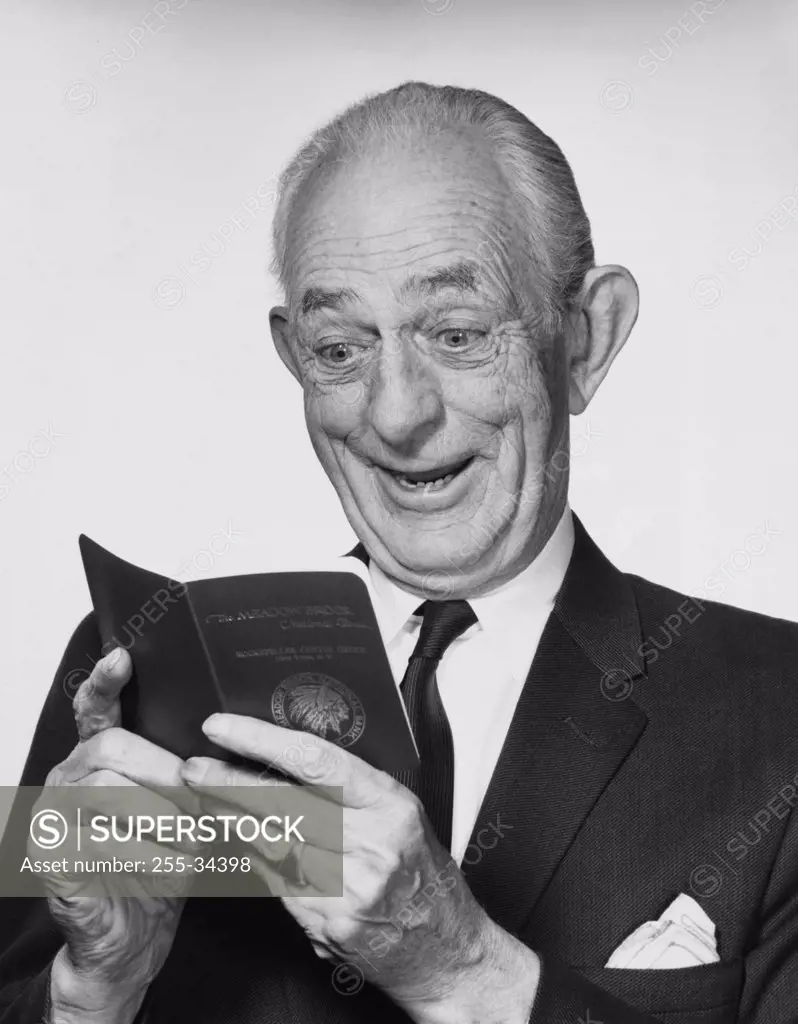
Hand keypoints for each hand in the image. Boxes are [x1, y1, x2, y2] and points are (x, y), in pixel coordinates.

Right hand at [39, 648, 195, 1023]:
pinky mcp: (50, 860)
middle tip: (201, 800)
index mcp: (101, 758)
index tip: (123, 656)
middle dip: (164, 771)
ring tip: (192, 840)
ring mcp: (54, 818)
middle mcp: (69, 777)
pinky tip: (170, 870)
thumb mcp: (186, 811)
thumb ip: (190, 773)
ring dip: (160, 815)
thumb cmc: (164, 865)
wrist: (133, 939)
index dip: (106, 682)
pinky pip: (98, 843)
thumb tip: (231, 740)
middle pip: (112, 748)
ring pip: (105, 791)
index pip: (96, 708)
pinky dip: (145, 856)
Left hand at [180, 715, 539, 1022]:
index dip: (262, 741)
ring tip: (205, 802)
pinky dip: (258, 863)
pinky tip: (244, 846)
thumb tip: (287, 757)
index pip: (316, 760)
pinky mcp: (333, 925)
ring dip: (234, 821)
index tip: (226, 728)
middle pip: (283, 802)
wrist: (447, 950)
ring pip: (274, 843)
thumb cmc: (422, 876)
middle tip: (194, 768)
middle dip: (230, 782)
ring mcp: (352, 888)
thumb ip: (352, 790)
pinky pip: (281, 885)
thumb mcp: (402, 816)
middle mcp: (373, 843)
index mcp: (390, 804)